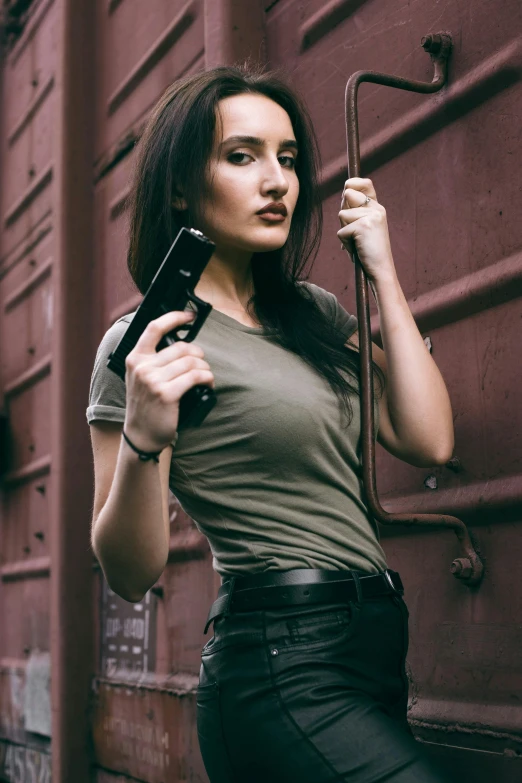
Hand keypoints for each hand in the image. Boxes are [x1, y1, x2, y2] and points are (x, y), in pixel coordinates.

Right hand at [123, 310, 214, 451]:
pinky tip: (208, 384)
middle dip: (198, 355)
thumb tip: (183, 346)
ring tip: (206, 377)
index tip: (189, 316)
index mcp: (135, 358)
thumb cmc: (146, 406)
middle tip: (202, 365)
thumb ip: (154, 360)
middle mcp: (142, 367)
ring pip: (191, 362)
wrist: (141, 435)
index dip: (174, 317)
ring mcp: (152, 380)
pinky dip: (207, 379)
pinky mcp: (166, 394)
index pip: (154, 328)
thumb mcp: (141, 378)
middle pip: (181, 347)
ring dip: (205, 369)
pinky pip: (195, 377)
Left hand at [337, 177, 395, 282]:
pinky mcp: (364, 226)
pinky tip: (357, 249)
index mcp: (377, 208)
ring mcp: (371, 216)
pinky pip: (341, 232)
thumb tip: (344, 194)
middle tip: (354, 231)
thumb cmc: (369, 251)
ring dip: (344, 231)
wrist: (381, 269)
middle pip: (347, 196)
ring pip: (342, 215)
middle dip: (344, 214)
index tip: (347, 191)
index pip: (364, 183)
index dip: (352, 184)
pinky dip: (345, 243)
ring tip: (357, 242)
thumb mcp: (364, 227)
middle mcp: (377, 209)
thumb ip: (355, 212)